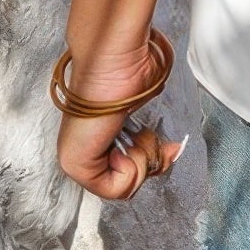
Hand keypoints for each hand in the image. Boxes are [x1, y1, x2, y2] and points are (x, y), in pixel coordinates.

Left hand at [55, 41, 186, 200]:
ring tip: (135, 134)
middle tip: (147, 137)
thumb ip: (154, 141)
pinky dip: (133, 167)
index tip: (169, 147)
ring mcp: (75, 161)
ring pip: (124, 188)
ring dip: (142, 160)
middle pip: (129, 183)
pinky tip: (123, 143)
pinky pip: (117, 189)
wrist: (113, 60)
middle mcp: (83, 152)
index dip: (153, 162)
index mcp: (96, 140)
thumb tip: (174, 151)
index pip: (128, 173)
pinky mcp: (76, 165)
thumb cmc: (128, 72)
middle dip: (149, 161)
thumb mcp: (148, 114)